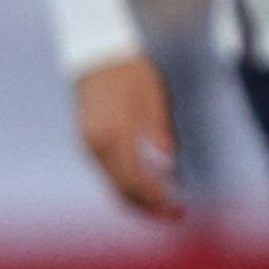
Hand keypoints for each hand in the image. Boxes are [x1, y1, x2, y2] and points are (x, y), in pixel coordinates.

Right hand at [73, 54, 181, 219]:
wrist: (97, 53)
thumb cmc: (132, 72)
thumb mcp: (154, 98)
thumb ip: (160, 133)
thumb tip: (171, 169)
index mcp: (113, 135)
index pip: (135, 182)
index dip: (157, 200)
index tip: (180, 209)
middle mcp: (95, 145)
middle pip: (121, 191)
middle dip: (149, 209)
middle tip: (177, 216)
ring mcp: (88, 145)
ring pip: (112, 185)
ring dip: (139, 201)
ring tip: (165, 208)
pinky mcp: (88, 142)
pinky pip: (108, 174)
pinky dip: (128, 187)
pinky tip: (148, 190)